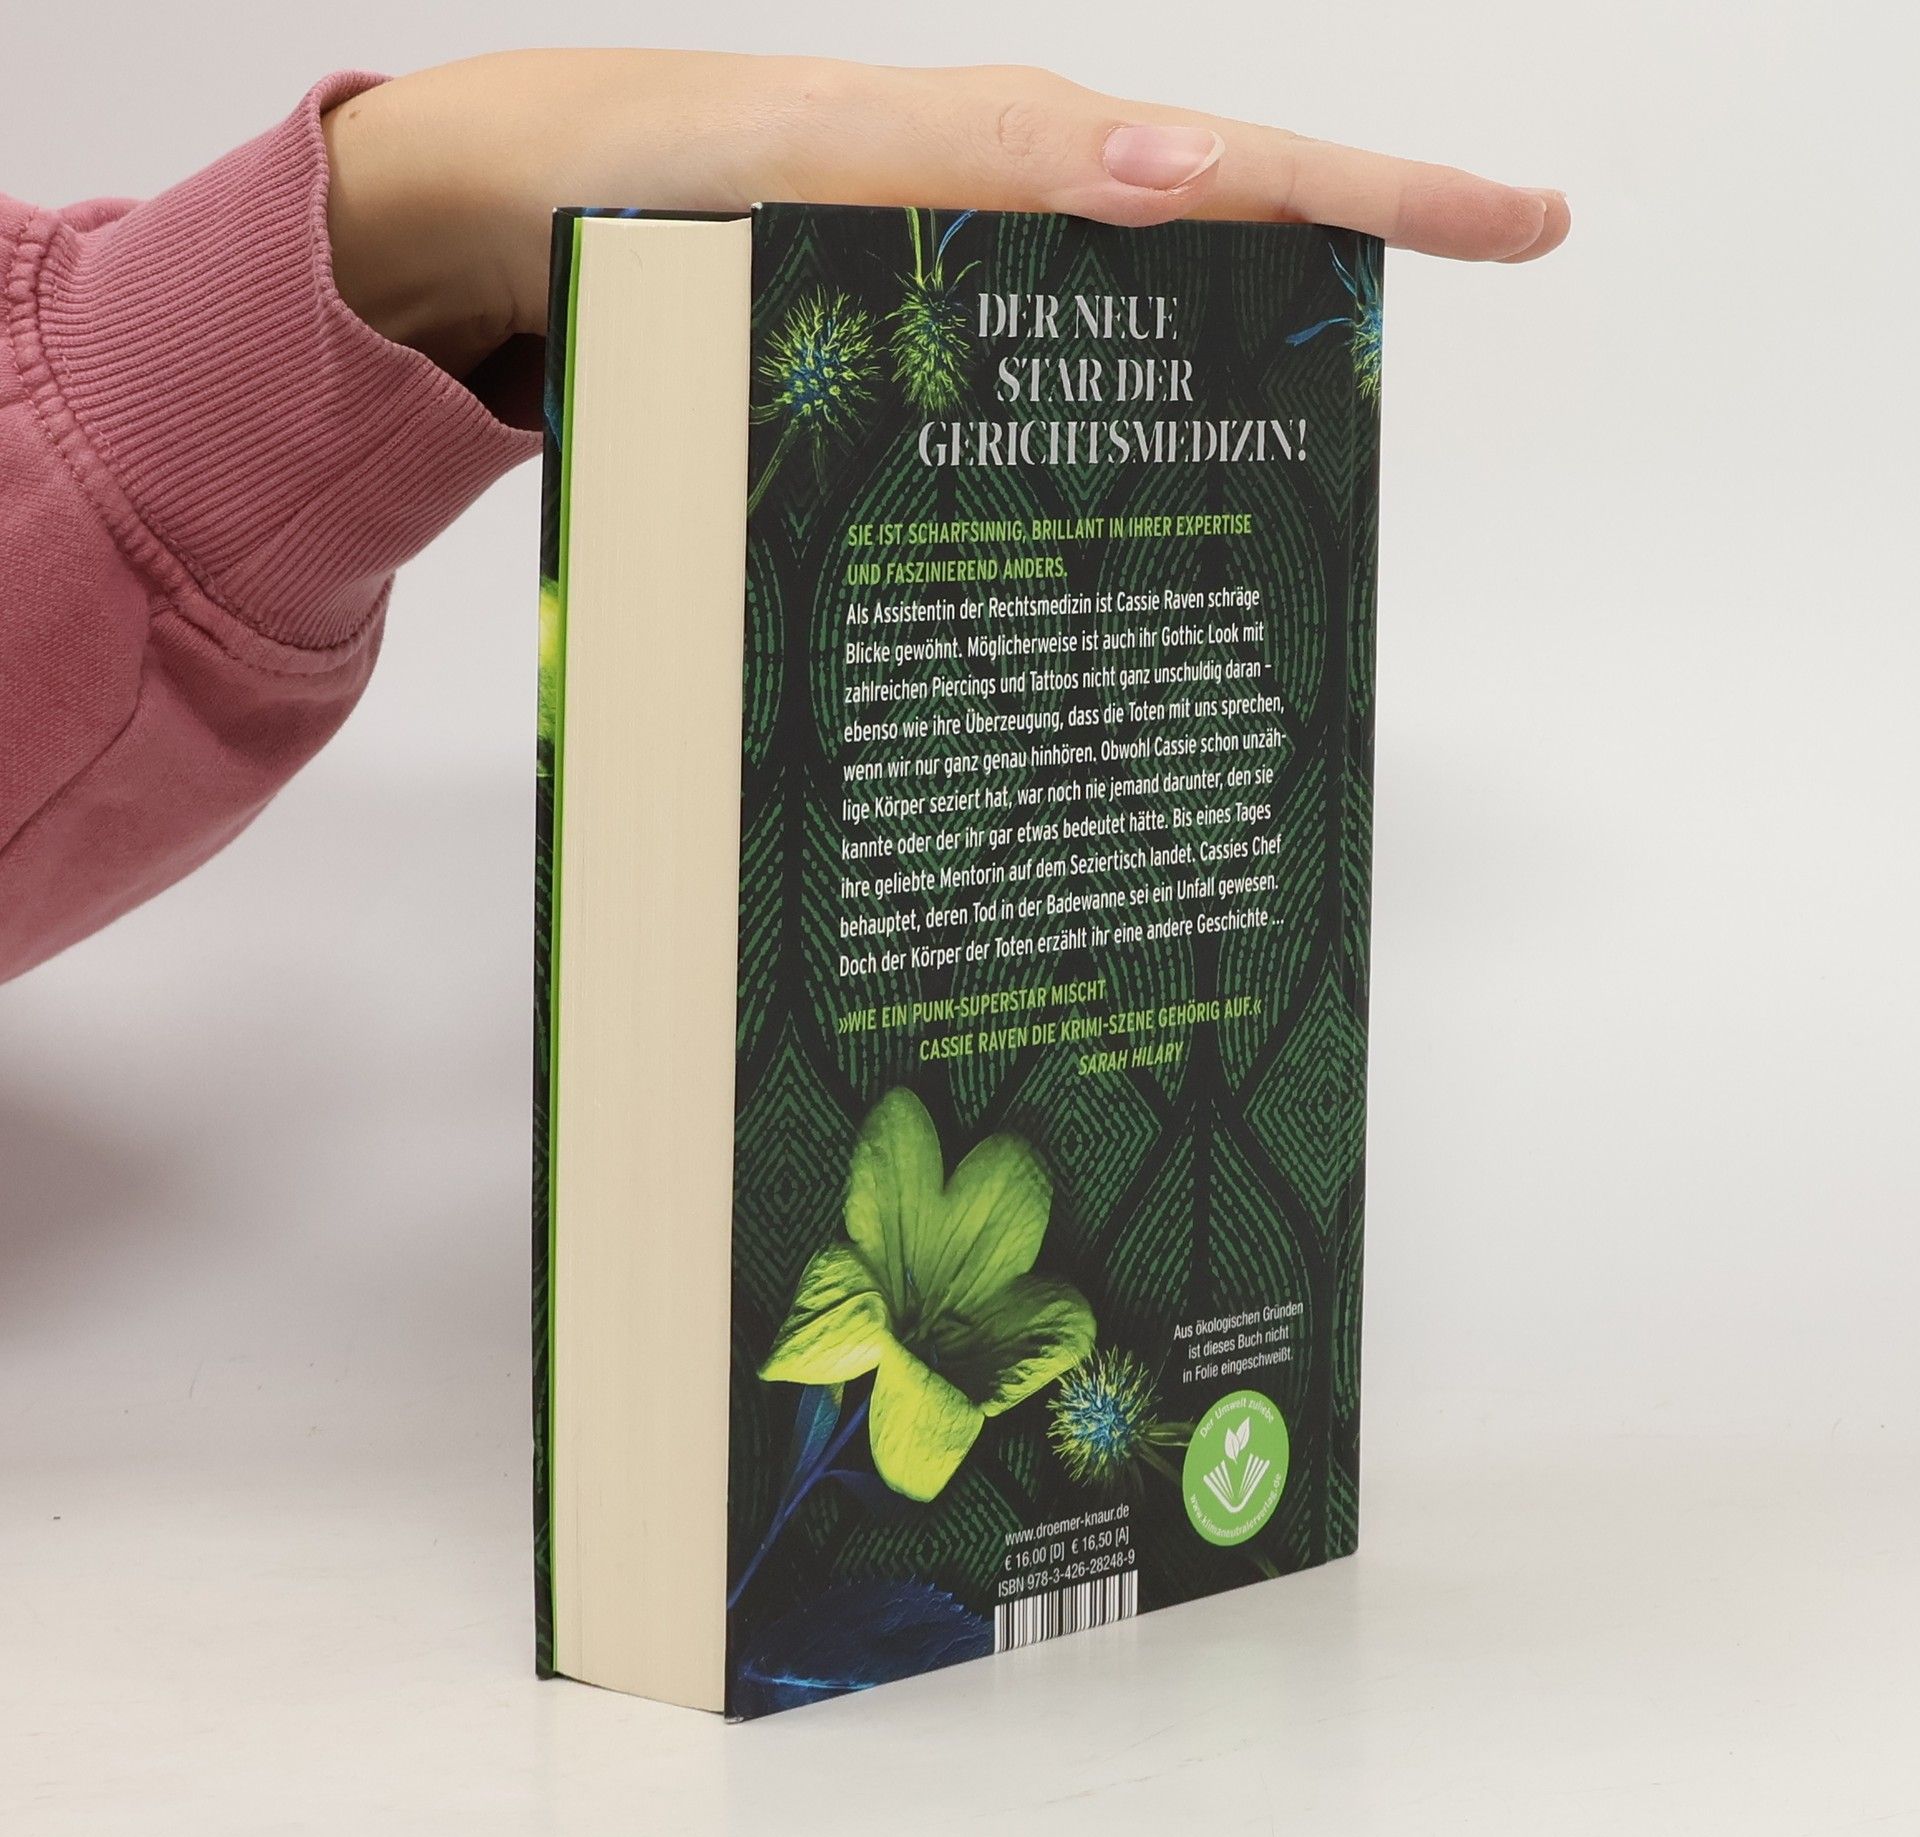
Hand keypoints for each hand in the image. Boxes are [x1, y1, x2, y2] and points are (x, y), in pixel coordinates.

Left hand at [323, 51, 1569, 376]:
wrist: (531, 210)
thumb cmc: (655, 176)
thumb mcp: (818, 159)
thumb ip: (984, 162)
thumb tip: (1183, 174)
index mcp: (1016, 155)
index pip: (1242, 166)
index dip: (1385, 195)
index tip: (1524, 220)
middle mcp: (1013, 205)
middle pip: (1225, 223)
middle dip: (1359, 252)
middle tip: (1495, 260)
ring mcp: (976, 267)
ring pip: (1145, 305)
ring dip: (1245, 350)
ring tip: (1339, 430)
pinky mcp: (924, 320)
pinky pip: (1047, 353)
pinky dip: (1112, 401)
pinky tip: (1137, 470)